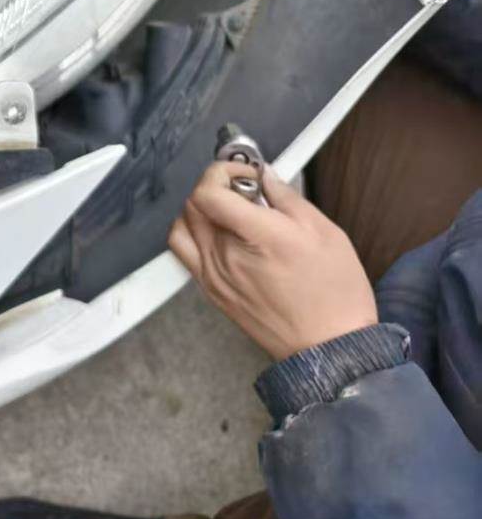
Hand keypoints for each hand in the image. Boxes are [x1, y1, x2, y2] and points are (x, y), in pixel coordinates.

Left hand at [167, 160, 376, 360]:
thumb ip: (287, 198)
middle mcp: (225, 256)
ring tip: (232, 213)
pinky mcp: (210, 291)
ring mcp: (213, 275)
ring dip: (202, 210)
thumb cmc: (335, 292)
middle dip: (216, 187)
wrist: (329, 346)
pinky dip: (193, 233)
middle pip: (194, 204)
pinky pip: (184, 251)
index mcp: (257, 237)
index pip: (208, 193)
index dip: (220, 172)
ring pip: (183, 225)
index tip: (244, 173)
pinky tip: (220, 236)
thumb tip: (265, 176)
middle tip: (247, 192)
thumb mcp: (325, 232)